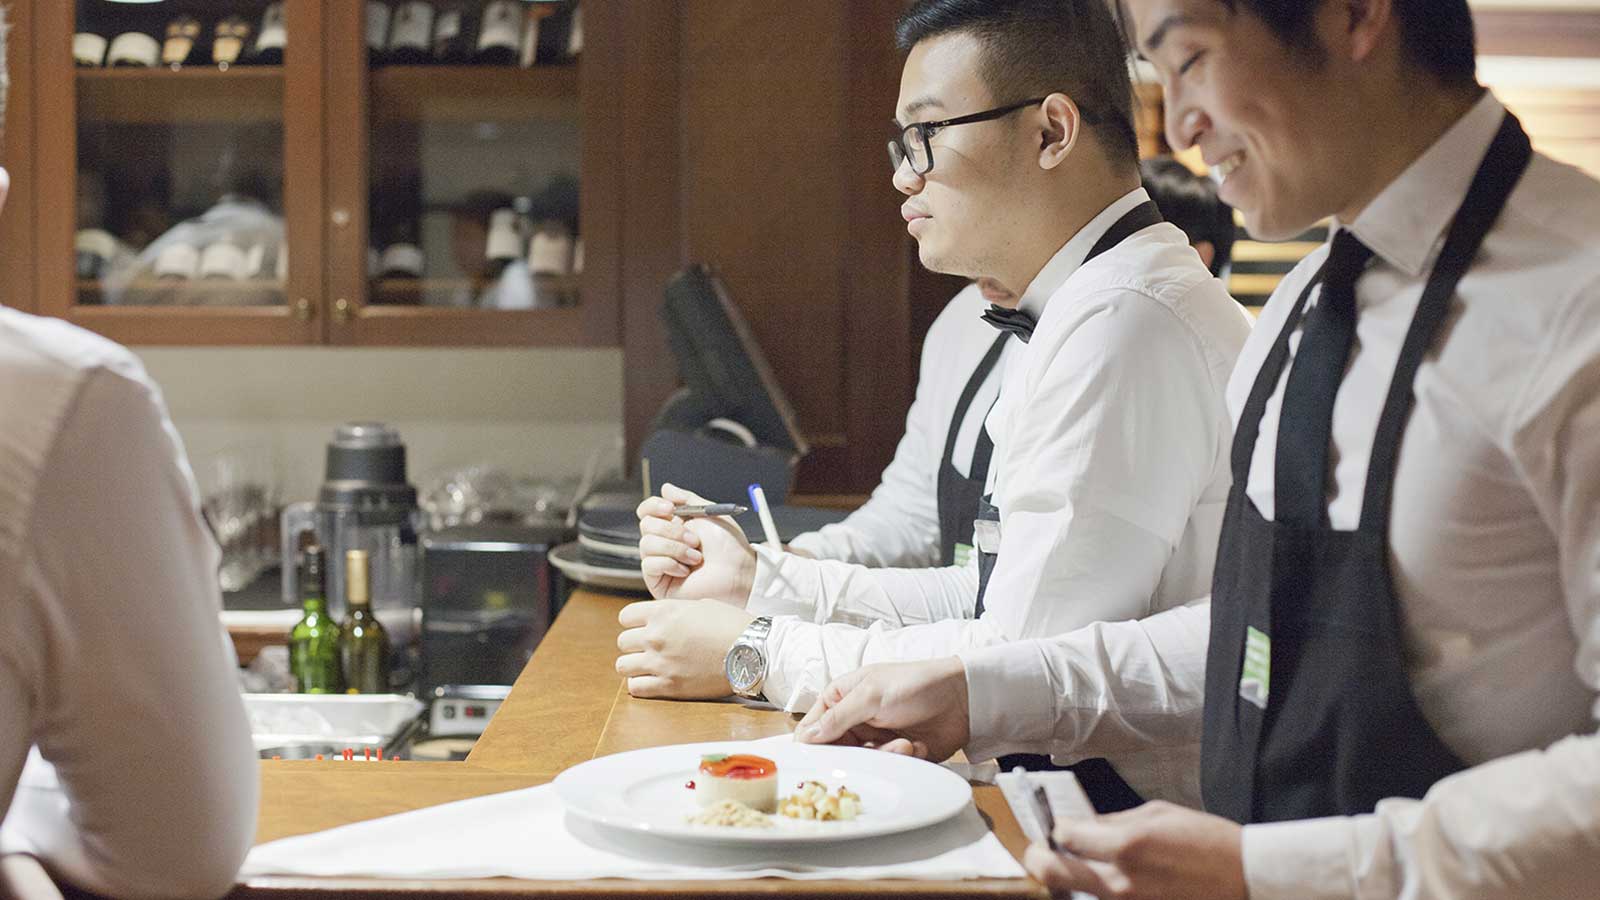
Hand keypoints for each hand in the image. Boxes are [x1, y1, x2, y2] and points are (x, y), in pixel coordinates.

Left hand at [616, 597, 754, 698]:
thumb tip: (661, 617)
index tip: (644, 628)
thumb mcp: (700, 606)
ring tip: (649, 666)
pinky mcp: (668, 686)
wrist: (752, 651)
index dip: (634, 622)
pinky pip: (635, 687)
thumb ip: (674, 611)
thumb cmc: (731, 625)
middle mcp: (656, 636)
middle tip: (650, 649)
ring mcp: (660, 662)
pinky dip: (641, 684)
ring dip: (634, 665)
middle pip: (622, 641)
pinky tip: (654, 680)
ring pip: (623, 665)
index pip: (625, 617)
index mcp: (663, 612)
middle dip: (634, 644)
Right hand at [637, 483, 756, 604]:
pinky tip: (685, 571)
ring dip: (675, 548)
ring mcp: (659, 562)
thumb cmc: (728, 545)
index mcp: (672, 525)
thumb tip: (665, 488)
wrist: (737, 571)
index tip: (670, 508)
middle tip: (695, 539)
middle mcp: (663, 542)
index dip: (653, 506)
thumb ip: (686, 498)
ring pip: (646, 544)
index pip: (646, 511)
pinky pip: (649, 565)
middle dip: (672, 531)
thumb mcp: (709, 513)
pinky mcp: (658, 582)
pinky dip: (670, 564)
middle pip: (645, 525)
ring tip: (696, 557)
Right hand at [793, 658, 969, 760]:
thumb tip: (806, 737)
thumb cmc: (915, 684)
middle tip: (871, 752)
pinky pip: (884, 768)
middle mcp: (854, 719)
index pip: (813, 727)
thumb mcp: (871, 695)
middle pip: (835, 751)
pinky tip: (916, 745)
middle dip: (855, 754)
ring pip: (861, 762)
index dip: (812, 744)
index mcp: (842, 698)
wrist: (962, 699)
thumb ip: (837, 717)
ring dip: (884, 755)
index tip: (817, 760)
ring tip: (905, 744)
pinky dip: (901, 759)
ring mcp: (874, 737)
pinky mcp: (894, 754)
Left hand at [1024, 802, 1244, 899]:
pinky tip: (1110, 875)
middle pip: (1053, 872)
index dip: (1054, 828)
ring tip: (1078, 861)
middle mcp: (1121, 880)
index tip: (1055, 826)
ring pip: (1077, 891)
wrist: (1247, 880)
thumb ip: (1114, 821)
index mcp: (1126, 845)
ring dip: (1070, 876)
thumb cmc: (1208, 842)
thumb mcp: (1159, 814)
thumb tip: (1085, 825)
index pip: (1064, 837)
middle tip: (1037, 850)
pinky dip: (1098, 887)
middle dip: (1038, 858)